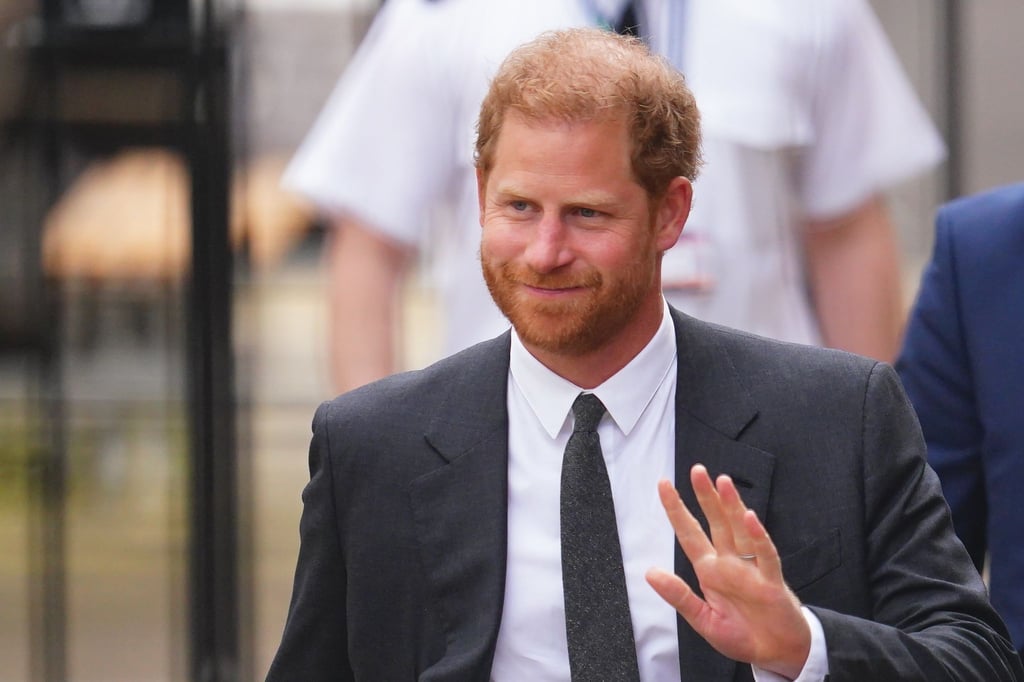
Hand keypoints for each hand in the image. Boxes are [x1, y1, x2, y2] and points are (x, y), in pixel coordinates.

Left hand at [645, 465, 810, 678]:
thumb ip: (679, 596)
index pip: (689, 534)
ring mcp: (751, 569)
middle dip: (706, 497)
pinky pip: (765, 555)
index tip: (663, 485)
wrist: (776, 653)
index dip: (677, 510)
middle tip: (697, 471)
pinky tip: (750, 519)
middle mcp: (730, 563)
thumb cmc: (742, 635)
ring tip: (722, 482)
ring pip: (740, 530)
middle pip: (716, 522)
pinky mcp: (771, 581)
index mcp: (710, 570)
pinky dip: (758, 537)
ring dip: (732, 506)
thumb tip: (649, 573)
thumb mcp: (703, 620)